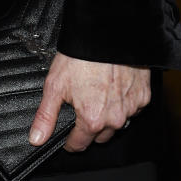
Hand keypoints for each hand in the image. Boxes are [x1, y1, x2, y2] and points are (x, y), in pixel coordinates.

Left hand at [29, 53, 150, 152]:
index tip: (67, 138)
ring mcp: (131, 109)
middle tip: (81, 108)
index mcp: (92, 120)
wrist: (107, 36)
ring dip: (107, 116)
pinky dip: (122, 103)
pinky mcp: (144, 97)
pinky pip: (132, 108)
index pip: (80, 145)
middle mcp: (114, 119)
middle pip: (99, 136)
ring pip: (117, 123)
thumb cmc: (81, 57)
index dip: (69, 142)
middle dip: (89, 128)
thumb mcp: (55, 86)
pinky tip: (113, 89)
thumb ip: (46, 116)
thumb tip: (37, 138)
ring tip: (97, 95)